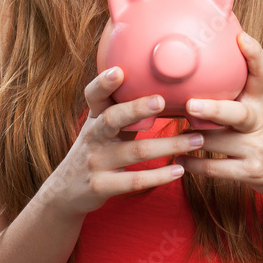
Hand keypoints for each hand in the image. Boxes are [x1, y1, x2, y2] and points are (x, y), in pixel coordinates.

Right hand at [45, 67, 205, 218]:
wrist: (66, 191)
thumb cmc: (96, 150)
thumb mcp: (101, 128)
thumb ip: (123, 110)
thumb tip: (162, 87)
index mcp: (94, 118)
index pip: (93, 96)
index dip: (103, 83)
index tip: (119, 71)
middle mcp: (93, 136)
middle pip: (112, 119)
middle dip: (137, 108)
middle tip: (162, 100)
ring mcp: (95, 162)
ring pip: (135, 151)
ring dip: (168, 145)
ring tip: (196, 139)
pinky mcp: (101, 186)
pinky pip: (134, 180)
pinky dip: (159, 175)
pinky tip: (180, 169)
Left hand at [175, 31, 262, 198]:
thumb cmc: (258, 135)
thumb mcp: (254, 111)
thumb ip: (231, 95)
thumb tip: (192, 72)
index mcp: (258, 102)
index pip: (261, 74)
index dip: (254, 55)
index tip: (241, 37)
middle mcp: (260, 122)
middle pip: (238, 113)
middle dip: (213, 109)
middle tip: (190, 105)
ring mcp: (257, 148)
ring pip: (218, 143)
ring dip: (190, 141)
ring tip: (170, 138)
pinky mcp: (251, 171)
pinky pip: (216, 168)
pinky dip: (194, 165)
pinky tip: (180, 160)